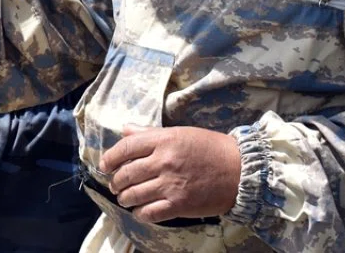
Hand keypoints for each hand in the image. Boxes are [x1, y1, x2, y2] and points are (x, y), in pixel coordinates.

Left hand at [100, 125, 239, 224]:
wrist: (240, 170)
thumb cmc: (210, 148)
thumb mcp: (180, 133)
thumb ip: (150, 133)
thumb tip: (126, 129)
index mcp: (163, 140)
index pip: (125, 148)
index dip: (109, 158)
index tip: (104, 165)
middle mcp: (164, 161)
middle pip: (126, 174)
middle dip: (116, 182)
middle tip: (116, 185)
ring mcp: (171, 184)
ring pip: (133, 195)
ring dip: (125, 198)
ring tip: (125, 198)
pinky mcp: (180, 204)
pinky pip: (149, 212)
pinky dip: (140, 213)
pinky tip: (140, 211)